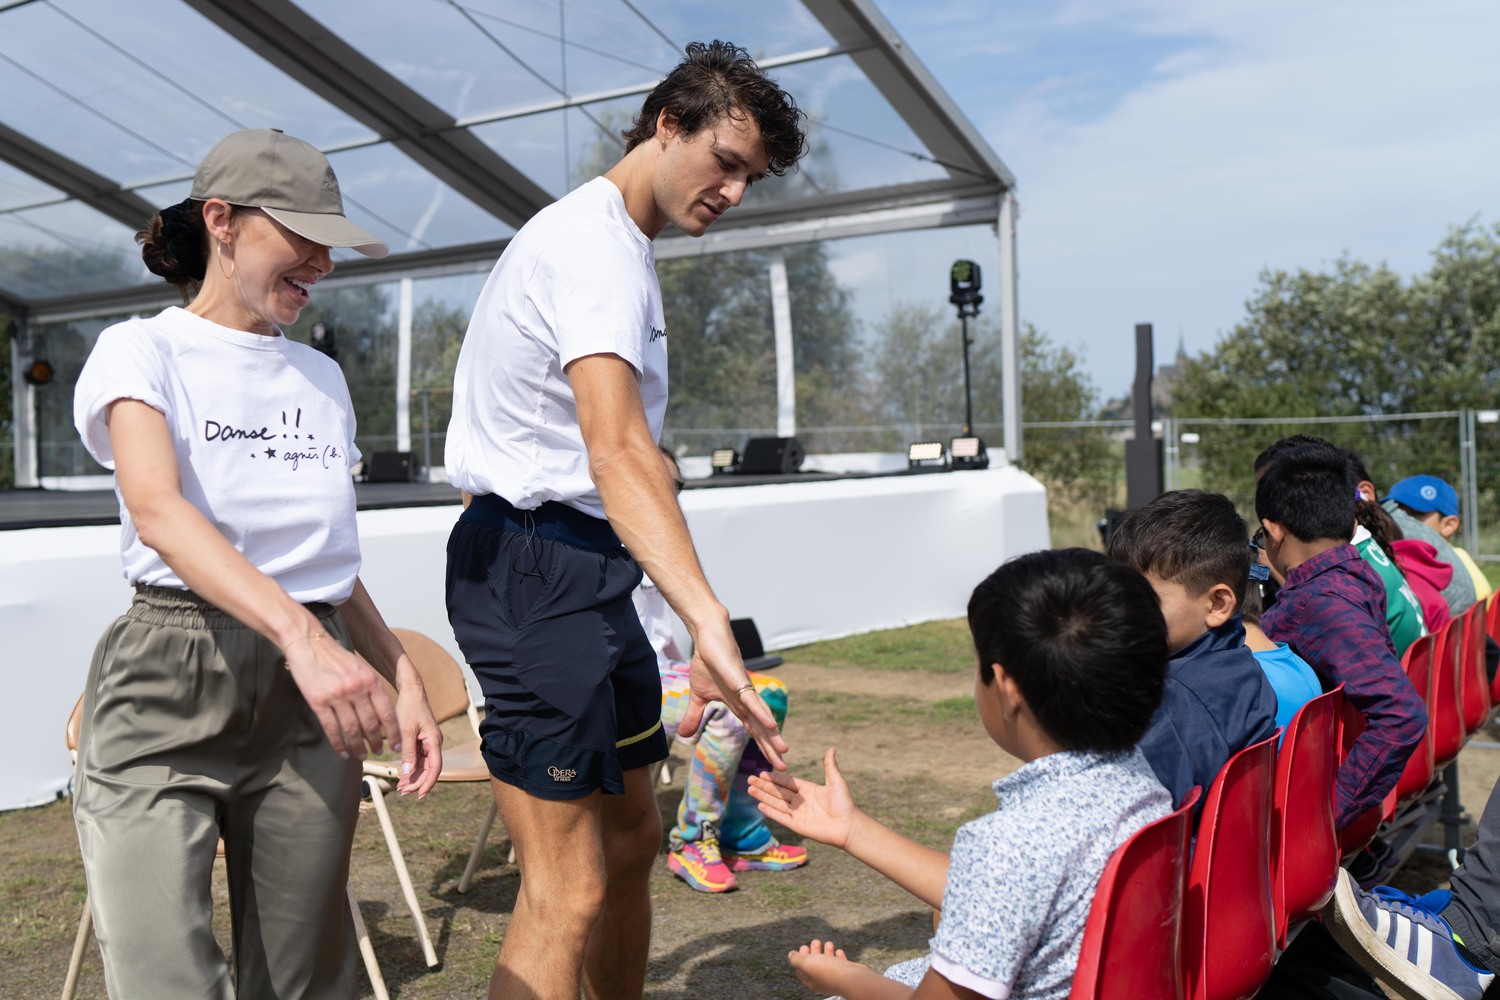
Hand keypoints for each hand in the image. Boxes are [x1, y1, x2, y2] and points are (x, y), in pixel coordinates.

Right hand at [283, 631, 400, 759]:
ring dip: (358, 746)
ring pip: (352, 730)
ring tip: (361, 756)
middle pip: (370, 724)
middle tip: (378, 753)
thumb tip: (379, 711)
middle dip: (375, 742)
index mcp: (370, 681)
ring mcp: (337, 697)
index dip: (393, 732)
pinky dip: (339, 744)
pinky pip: (332, 729)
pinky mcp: (319, 702)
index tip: (397, 745)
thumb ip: (369, 687)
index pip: (387, 712)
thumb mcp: (360, 668)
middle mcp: (356, 690)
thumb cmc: (335, 656)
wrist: (308, 643)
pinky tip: (343, 752)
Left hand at [392, 659, 443, 798]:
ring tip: (399, 787)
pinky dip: (410, 768)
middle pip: (429, 770)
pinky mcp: (421, 741)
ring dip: (413, 777)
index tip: (419, 794)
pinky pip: (418, 759)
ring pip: (423, 766)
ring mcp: (428, 743)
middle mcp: (434, 743)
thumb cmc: (410, 707)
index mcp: (434, 740)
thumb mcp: (406, 730)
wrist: (410, 691)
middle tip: (402, 792)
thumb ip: (407, 752)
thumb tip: (407, 772)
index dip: (428, 783)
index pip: (435, 768)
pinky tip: (401, 775)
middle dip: (417, 782)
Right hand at [678, 618, 788, 768]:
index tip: (772, 765)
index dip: (763, 748)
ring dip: (772, 734)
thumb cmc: (707, 662)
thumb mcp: (697, 696)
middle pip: (761, 729)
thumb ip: (695, 716)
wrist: (708, 637)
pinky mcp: (740, 681)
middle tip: (784, 769)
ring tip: (783, 751)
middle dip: (771, 748)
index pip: (753, 731)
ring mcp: (744, 691)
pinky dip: (761, 713)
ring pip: (760, 717)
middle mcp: (745, 700)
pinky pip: (752, 700)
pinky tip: (771, 725)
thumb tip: (685, 736)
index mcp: (737, 705)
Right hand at [749, 747, 858, 848]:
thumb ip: (829, 766)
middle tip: (750, 779)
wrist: (848, 826)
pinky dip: (770, 811)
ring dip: (763, 796)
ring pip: (776, 803)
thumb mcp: (835, 781)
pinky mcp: (797, 826)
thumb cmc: (844, 803)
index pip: (787, 782)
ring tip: (750, 789)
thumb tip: (832, 748)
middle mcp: (801, 802)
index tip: (762, 773)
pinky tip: (760, 805)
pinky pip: (781, 817)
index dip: (775, 778)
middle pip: (778, 792)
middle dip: (764, 786)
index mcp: (808, 790)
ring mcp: (798, 814)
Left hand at [789, 938, 868, 994]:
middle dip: (814, 952)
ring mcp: (835, 979)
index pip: (802, 971)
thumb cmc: (829, 971)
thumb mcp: (807, 963)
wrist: (853, 979)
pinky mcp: (847, 975)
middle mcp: (823, 982)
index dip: (800, 958)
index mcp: (812, 982)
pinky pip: (841, 965)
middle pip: (815, 966)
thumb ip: (796, 960)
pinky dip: (838, 957)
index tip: (804, 947)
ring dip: (827, 952)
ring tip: (828, 943)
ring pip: (829, 964)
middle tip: (816, 942)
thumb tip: (790, 955)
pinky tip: (838, 951)